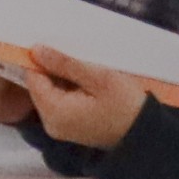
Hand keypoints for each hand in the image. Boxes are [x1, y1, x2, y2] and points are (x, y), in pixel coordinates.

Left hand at [9, 47, 152, 153]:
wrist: (146, 134)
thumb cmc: (127, 106)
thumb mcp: (99, 78)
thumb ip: (65, 64)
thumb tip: (36, 51)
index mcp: (54, 112)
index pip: (32, 78)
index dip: (39, 59)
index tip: (53, 44)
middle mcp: (51, 123)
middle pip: (40, 85)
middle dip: (52, 68)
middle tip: (75, 55)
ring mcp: (60, 127)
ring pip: (50, 92)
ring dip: (62, 77)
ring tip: (85, 68)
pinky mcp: (69, 126)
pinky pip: (60, 101)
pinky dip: (69, 88)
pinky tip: (86, 81)